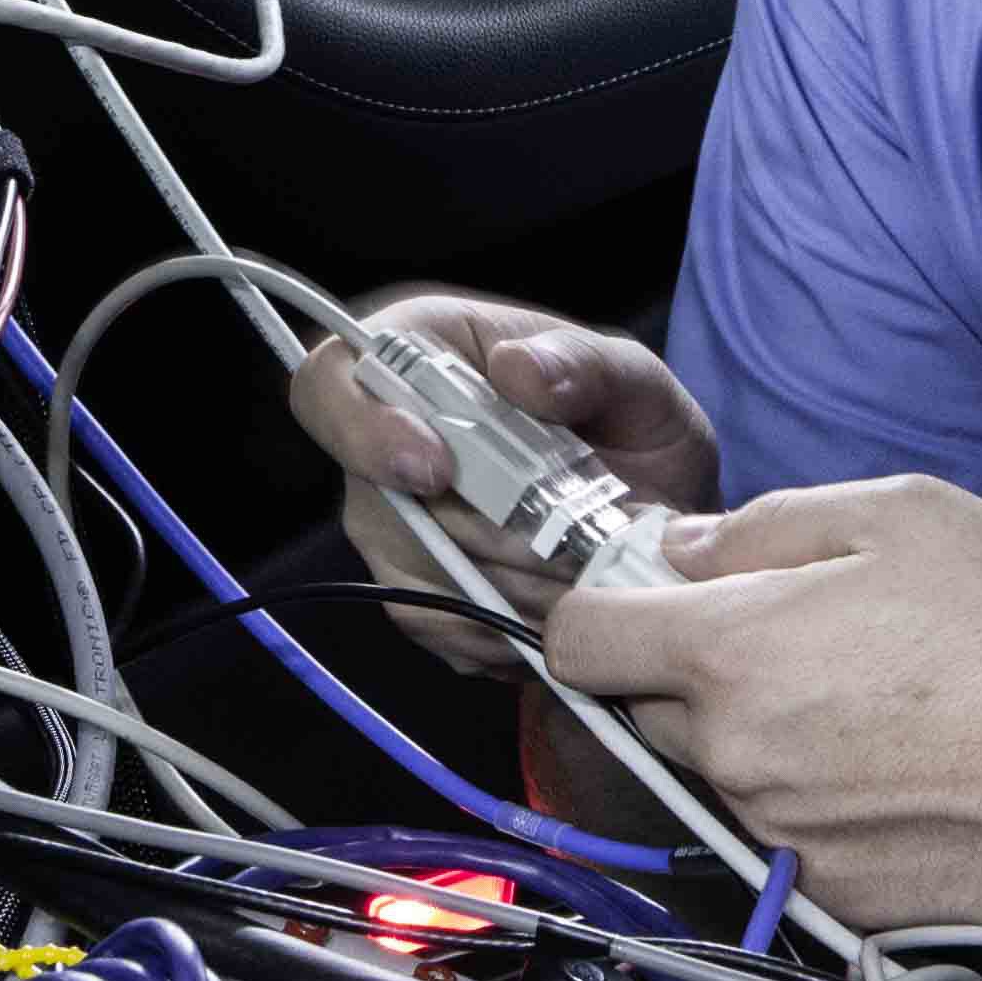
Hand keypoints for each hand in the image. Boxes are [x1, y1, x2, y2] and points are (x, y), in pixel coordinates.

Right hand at [283, 291, 720, 674]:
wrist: (654, 502)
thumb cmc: (626, 420)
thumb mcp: (632, 377)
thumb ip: (583, 364)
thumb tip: (518, 370)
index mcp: (415, 353)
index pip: (328, 386)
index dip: (364, 433)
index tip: (437, 470)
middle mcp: (382, 443)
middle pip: (384, 506)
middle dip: (489, 532)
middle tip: (573, 534)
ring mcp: (392, 526)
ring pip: (419, 576)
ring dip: (513, 584)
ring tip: (584, 566)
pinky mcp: (418, 595)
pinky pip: (443, 627)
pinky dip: (510, 625)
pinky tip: (563, 603)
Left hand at [542, 475, 981, 924]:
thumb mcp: (901, 512)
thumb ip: (766, 527)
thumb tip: (686, 553)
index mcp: (734, 653)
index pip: (582, 642)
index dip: (604, 612)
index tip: (644, 604)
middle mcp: (740, 758)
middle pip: (658, 714)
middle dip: (704, 677)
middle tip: (805, 644)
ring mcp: (788, 841)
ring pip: (732, 779)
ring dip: (772, 742)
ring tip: (883, 708)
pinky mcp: (844, 902)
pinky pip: (796, 842)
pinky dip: (829, 809)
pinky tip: (911, 771)